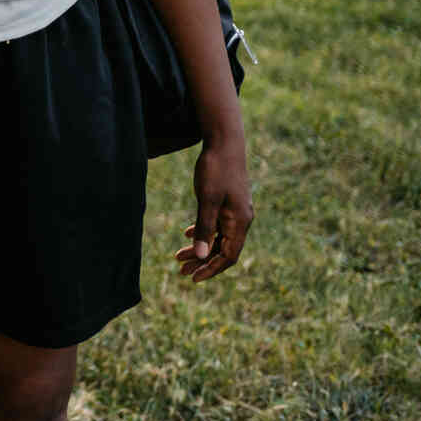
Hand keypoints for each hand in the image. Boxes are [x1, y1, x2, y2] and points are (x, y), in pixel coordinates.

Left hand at [174, 136, 252, 282]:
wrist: (224, 143)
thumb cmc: (215, 169)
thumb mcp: (207, 199)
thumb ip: (205, 227)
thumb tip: (202, 256)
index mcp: (239, 222)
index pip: (228, 256)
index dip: (211, 269)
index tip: (192, 277)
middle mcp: (241, 220)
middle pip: (223, 250)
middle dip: (202, 262)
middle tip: (180, 270)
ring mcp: (236, 211)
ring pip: (219, 237)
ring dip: (201, 248)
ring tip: (179, 256)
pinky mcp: (229, 203)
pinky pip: (218, 225)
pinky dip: (204, 232)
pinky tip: (188, 234)